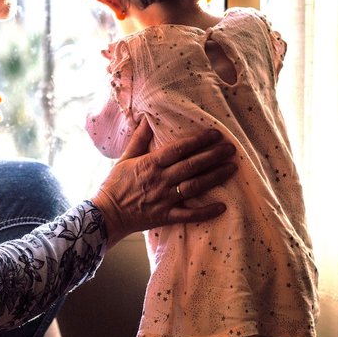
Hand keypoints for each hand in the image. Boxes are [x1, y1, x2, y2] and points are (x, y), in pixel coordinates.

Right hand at [90, 120, 234, 247]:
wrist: (106, 214)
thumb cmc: (115, 184)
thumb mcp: (125, 158)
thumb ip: (139, 140)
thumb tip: (146, 119)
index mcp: (150, 164)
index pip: (178, 149)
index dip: (198, 141)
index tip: (215, 134)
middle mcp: (160, 180)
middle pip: (191, 166)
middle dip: (213, 156)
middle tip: (231, 149)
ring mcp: (164, 199)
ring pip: (194, 186)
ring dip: (214, 177)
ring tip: (231, 169)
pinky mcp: (166, 216)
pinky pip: (189, 215)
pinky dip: (206, 211)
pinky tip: (222, 206)